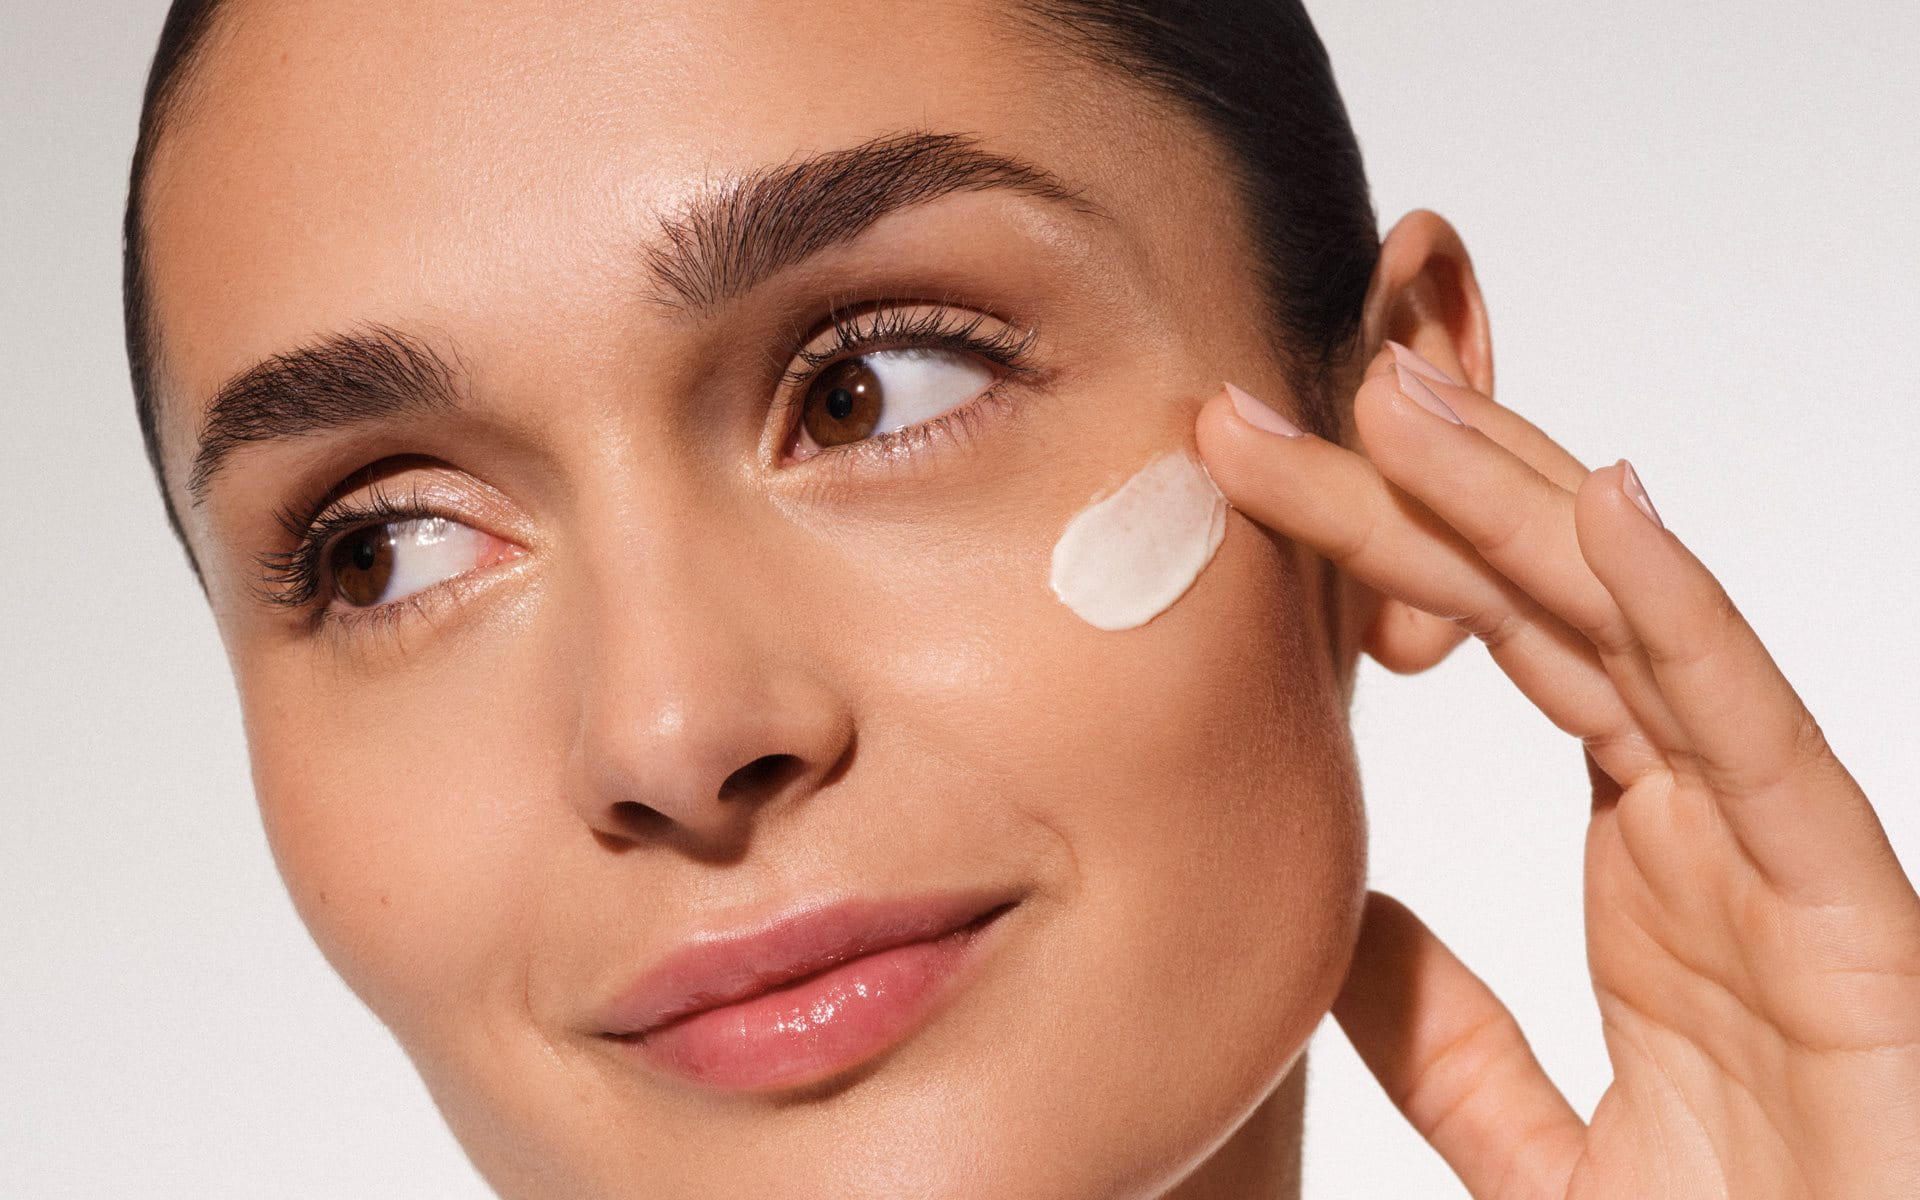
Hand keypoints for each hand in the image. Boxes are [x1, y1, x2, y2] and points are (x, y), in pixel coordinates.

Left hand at [1193, 345, 1919, 1197]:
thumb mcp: (1535, 1142)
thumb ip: (1442, 1034)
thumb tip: (1341, 928)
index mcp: (1644, 850)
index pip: (1500, 643)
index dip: (1381, 549)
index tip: (1248, 483)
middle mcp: (1706, 819)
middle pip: (1545, 604)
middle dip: (1411, 490)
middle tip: (1265, 404)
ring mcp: (1774, 848)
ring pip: (1634, 627)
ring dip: (1515, 496)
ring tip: (1392, 394)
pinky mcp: (1845, 907)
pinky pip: (1754, 731)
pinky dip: (1682, 612)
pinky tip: (1602, 506)